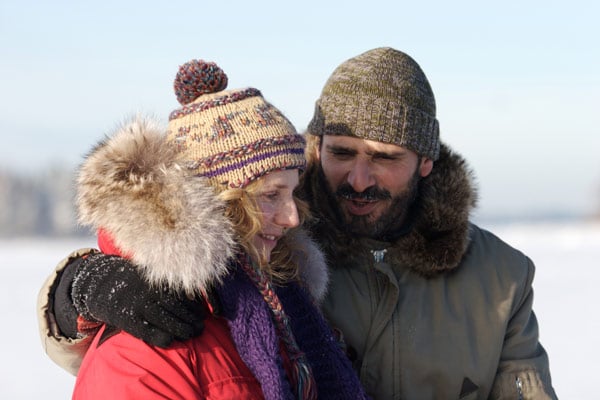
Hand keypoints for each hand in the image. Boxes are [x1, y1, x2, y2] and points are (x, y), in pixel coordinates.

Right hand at [71, 253, 205, 346]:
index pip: (182, 295)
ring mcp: (137, 304)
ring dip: (181, 329)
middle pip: (176, 308)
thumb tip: (194, 296)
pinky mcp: (127, 318)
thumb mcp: (149, 276)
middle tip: (201, 328)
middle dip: (191, 319)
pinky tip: (170, 341)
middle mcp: (149, 291)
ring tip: (192, 335)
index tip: (203, 314)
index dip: (195, 306)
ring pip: (165, 319)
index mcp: (156, 280)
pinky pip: (147, 331)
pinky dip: (160, 337)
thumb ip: (166, 284)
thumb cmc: (131, 282)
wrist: (98, 283)